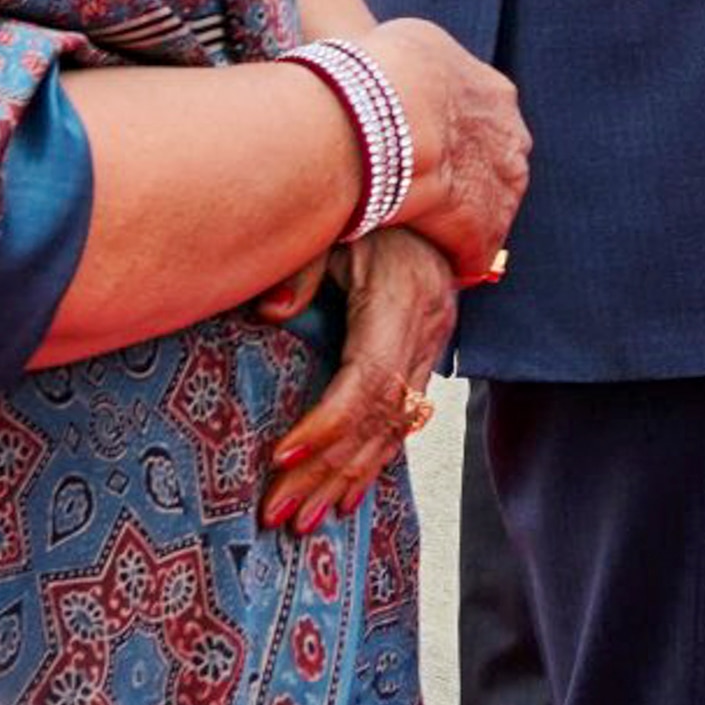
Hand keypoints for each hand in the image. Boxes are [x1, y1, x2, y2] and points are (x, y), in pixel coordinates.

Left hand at [260, 228, 458, 532]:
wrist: (426, 182)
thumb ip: (301, 267)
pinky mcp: (430, 354)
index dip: (327, 426)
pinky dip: (374, 462)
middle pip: (379, 419)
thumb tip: (270, 314)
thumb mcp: (333, 225)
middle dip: (326, 472)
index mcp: (401, 300)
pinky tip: (348, 496)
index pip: (369, 380)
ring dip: (347, 479)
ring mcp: (433, 346)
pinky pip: (405, 420)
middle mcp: (426, 330)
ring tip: (303, 522)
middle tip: (278, 515)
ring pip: (394, 429)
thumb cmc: (371, 207)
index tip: (280, 459)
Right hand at [353, 15, 527, 285]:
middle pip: (499, 164)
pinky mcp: (480, 224)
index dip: (459, 139)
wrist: (388, 111)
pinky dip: (460, 259)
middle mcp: (507, 135)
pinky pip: (476, 248)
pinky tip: (440, 268)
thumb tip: (390, 70)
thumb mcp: (404, 46)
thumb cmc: (379, 70)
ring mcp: (499, 181)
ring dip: (469, 223)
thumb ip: (412, 66)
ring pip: (493, 207)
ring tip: (436, 238)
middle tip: (435, 199)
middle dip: (474, 181)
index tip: (435, 153)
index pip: (486, 120)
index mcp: (492, 92)